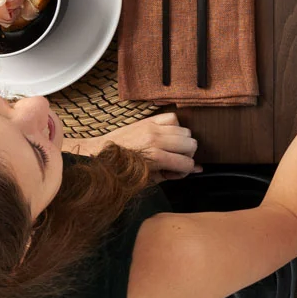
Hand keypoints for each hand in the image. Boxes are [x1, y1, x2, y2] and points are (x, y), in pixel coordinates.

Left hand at [73, 112, 198, 176]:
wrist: (99, 154)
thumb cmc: (121, 171)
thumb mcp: (148, 179)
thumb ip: (173, 174)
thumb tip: (197, 169)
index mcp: (155, 157)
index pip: (187, 162)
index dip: (185, 171)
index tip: (175, 173)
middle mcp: (157, 140)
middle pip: (192, 144)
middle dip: (187, 155)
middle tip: (174, 161)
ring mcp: (153, 128)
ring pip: (186, 131)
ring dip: (182, 142)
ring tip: (170, 149)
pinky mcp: (148, 120)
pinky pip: (173, 118)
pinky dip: (174, 127)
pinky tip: (165, 136)